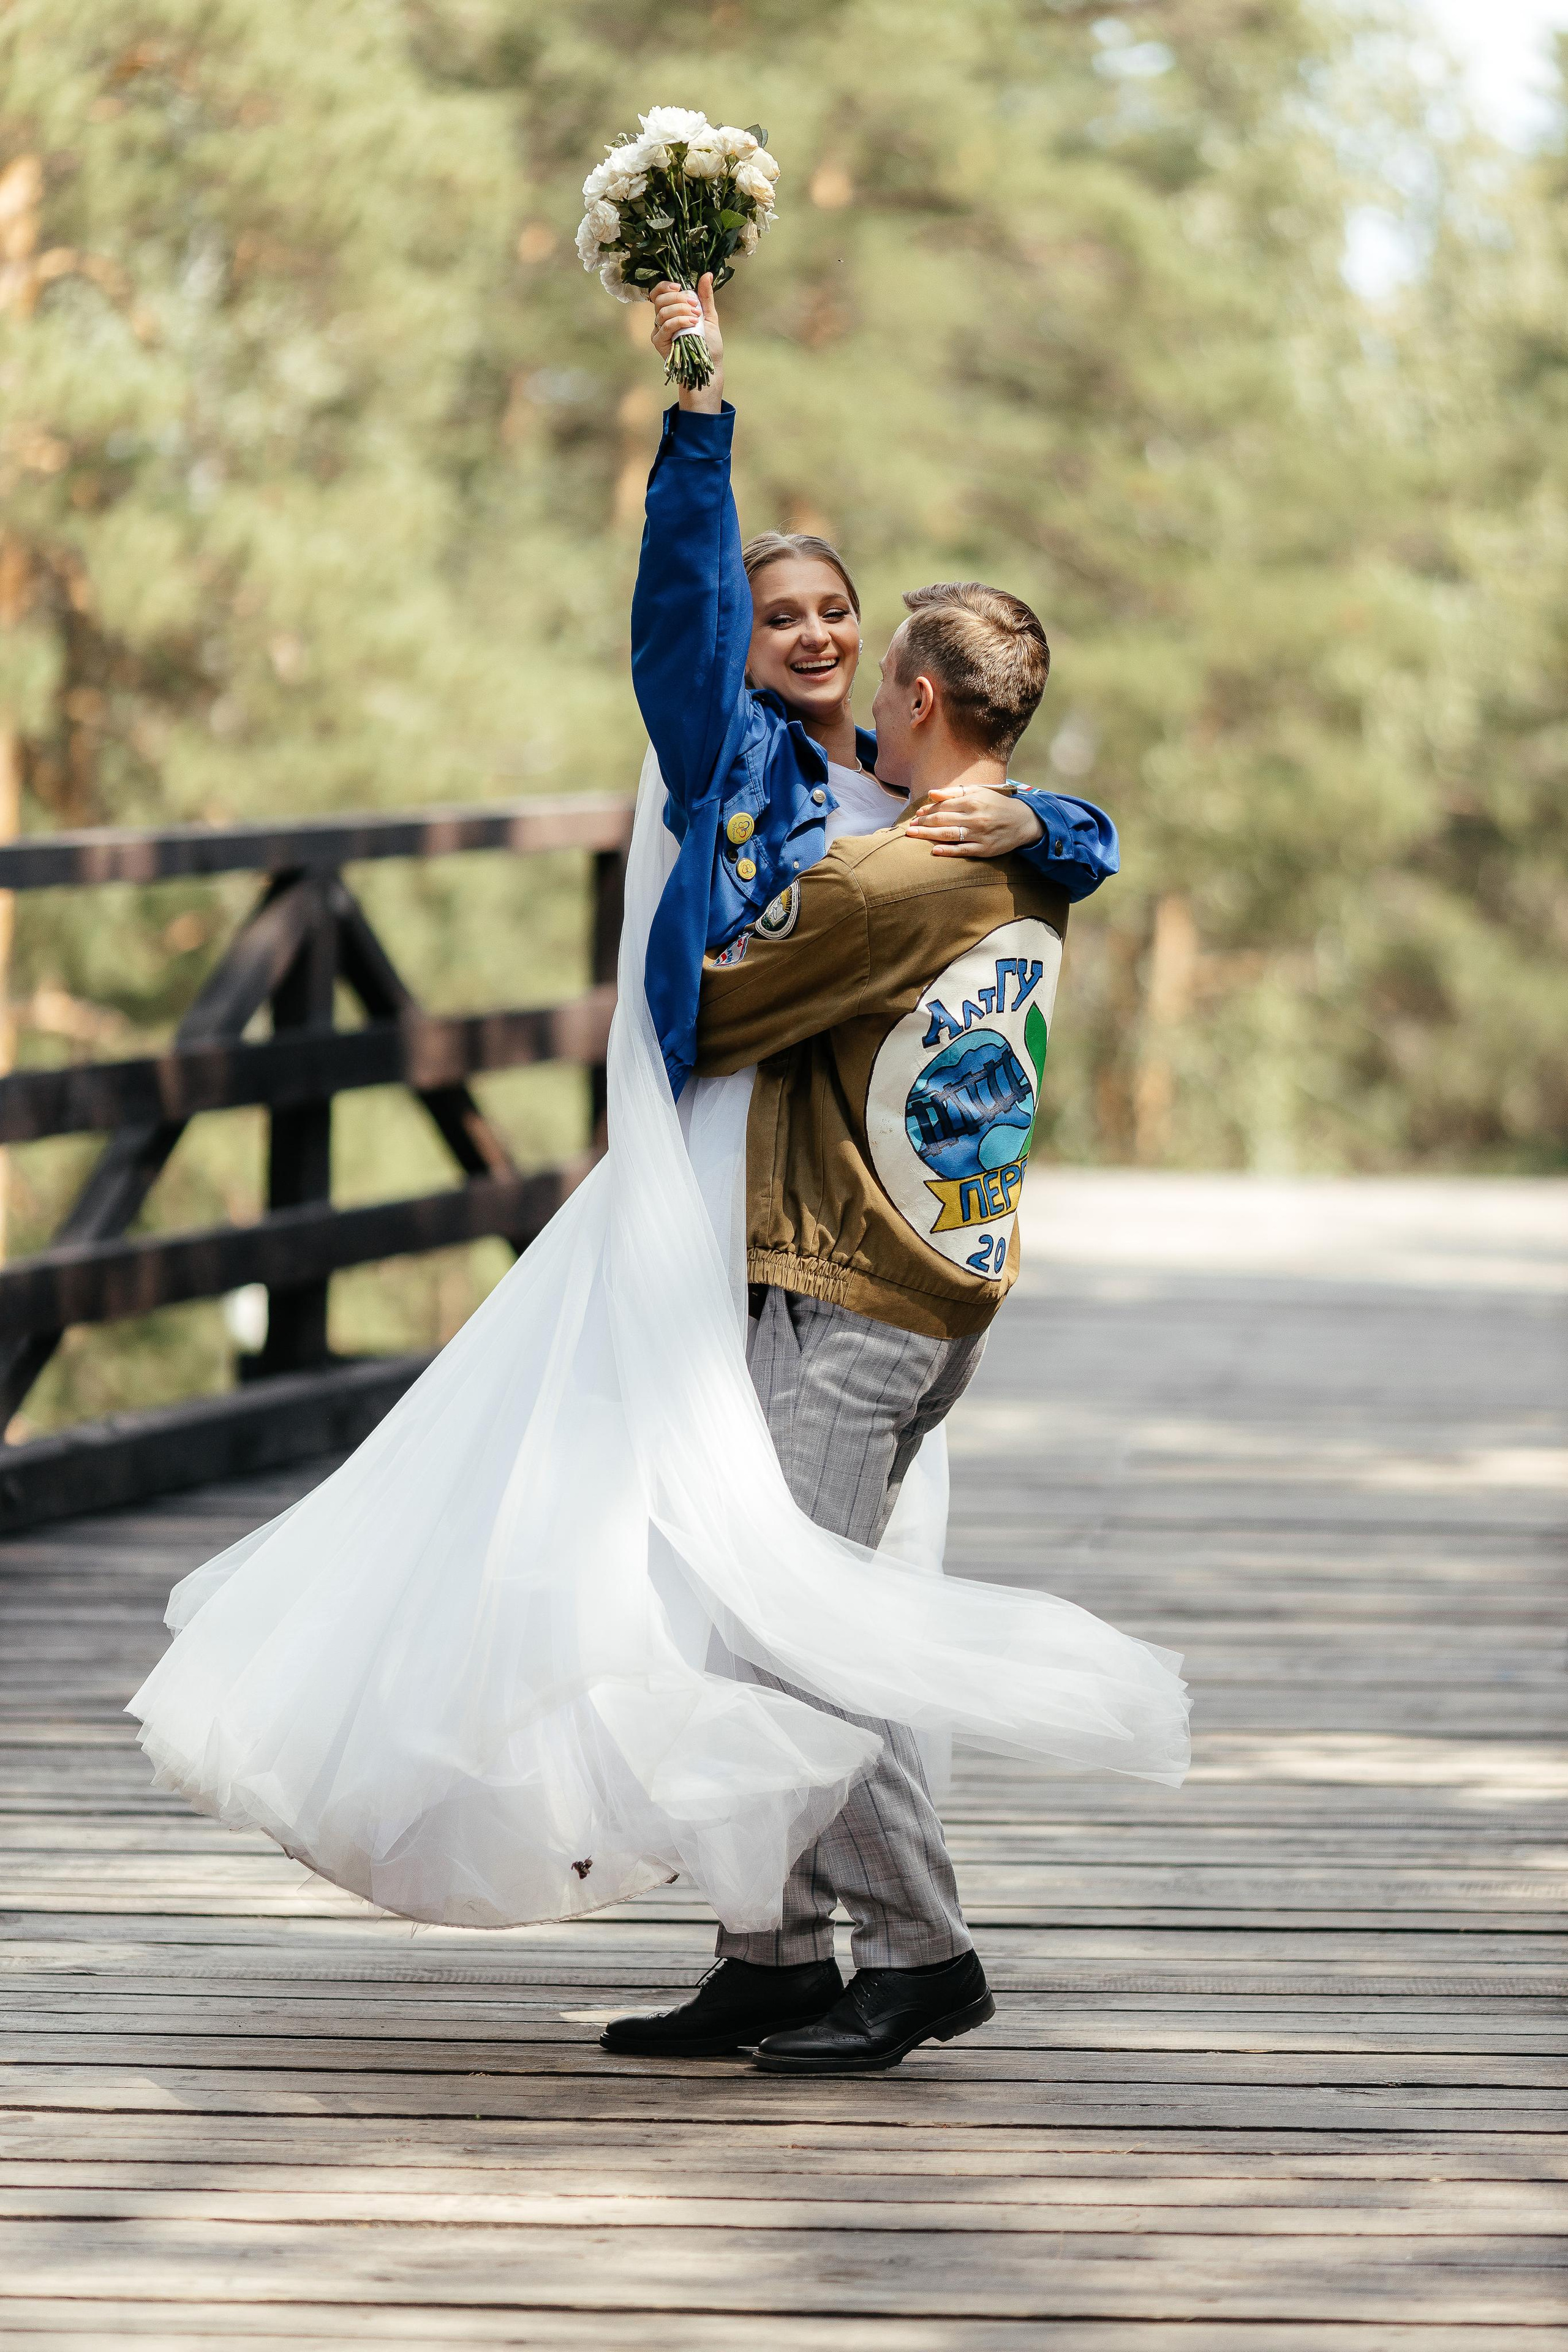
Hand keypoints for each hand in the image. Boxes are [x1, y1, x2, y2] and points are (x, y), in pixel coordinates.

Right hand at [650, 273, 723, 411]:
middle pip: (659, 299)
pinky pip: (664, 326)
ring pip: (662, 311)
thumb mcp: (709, 316)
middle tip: (694, 306)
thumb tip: (707, 274)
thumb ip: (705, 296)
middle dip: (678, 299)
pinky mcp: (659, 342)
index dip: (665, 286)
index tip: (679, 287)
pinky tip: (691, 323)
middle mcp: (662, 319)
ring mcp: (659, 331)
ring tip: (695, 317)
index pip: (659, 292)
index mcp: (672, 310)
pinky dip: (679, 321)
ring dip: (680, 310)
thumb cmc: (709, 344)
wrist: (709, 365)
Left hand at [905, 783, 1044, 858]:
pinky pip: (962, 851)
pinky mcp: (984, 849)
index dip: (928, 810)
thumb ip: (954, 793)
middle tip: (910, 828)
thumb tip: (931, 793)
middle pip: (943, 820)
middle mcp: (975, 817)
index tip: (917, 814)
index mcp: (973, 801)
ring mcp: (980, 835)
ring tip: (913, 835)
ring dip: (928, 835)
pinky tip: (934, 851)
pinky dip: (948, 851)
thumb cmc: (997, 805)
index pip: (944, 806)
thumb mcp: (979, 793)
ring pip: (949, 835)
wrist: (1024, 822)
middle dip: (923, 823)